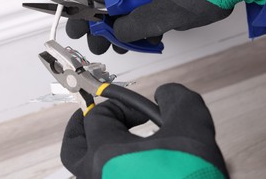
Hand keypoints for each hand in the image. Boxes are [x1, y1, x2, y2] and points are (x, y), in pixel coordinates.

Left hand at [61, 83, 227, 178]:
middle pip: (72, 148)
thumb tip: (165, 93)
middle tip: (91, 116)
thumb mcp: (193, 129)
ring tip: (107, 143)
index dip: (120, 106)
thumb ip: (177, 100)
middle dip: (80, 127)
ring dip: (91, 152)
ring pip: (82, 172)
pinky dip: (105, 172)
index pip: (97, 116)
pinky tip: (126, 169)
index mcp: (105, 155)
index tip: (143, 112)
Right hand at [66, 0, 265, 53]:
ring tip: (124, 48)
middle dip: (104, 28)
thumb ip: (135, 26)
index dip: (84, 14)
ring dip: (124, 30)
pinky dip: (141, 26)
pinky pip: (143, 10)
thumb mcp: (164, 14)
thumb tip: (117, 34)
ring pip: (127, 10)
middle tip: (100, 47)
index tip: (77, 31)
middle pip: (111, 4)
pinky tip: (145, 40)